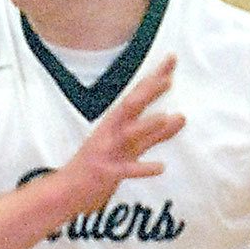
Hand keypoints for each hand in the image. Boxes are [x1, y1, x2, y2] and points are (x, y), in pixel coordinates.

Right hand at [57, 56, 184, 216]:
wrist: (67, 188)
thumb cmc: (102, 164)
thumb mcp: (131, 146)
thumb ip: (156, 133)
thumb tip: (181, 117)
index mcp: (115, 122)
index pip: (138, 95)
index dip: (155, 78)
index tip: (172, 59)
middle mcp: (111, 132)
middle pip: (131, 107)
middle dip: (148, 93)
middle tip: (167, 79)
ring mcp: (107, 151)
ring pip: (127, 135)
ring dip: (144, 126)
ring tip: (164, 117)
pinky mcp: (106, 173)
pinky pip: (126, 169)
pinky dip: (142, 168)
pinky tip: (160, 167)